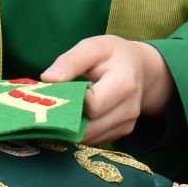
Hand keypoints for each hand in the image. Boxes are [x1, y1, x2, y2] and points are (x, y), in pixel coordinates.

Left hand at [43, 35, 173, 145]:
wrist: (139, 67)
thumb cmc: (113, 55)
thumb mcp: (93, 47)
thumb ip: (70, 61)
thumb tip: (48, 78)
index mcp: (124, 84)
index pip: (92, 105)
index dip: (72, 100)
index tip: (57, 91)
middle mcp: (130, 109)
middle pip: (90, 127)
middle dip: (67, 118)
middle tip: (52, 105)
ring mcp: (128, 124)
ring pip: (90, 138)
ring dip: (72, 127)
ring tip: (63, 108)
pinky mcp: (122, 132)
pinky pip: (95, 139)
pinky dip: (81, 131)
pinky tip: (76, 115)